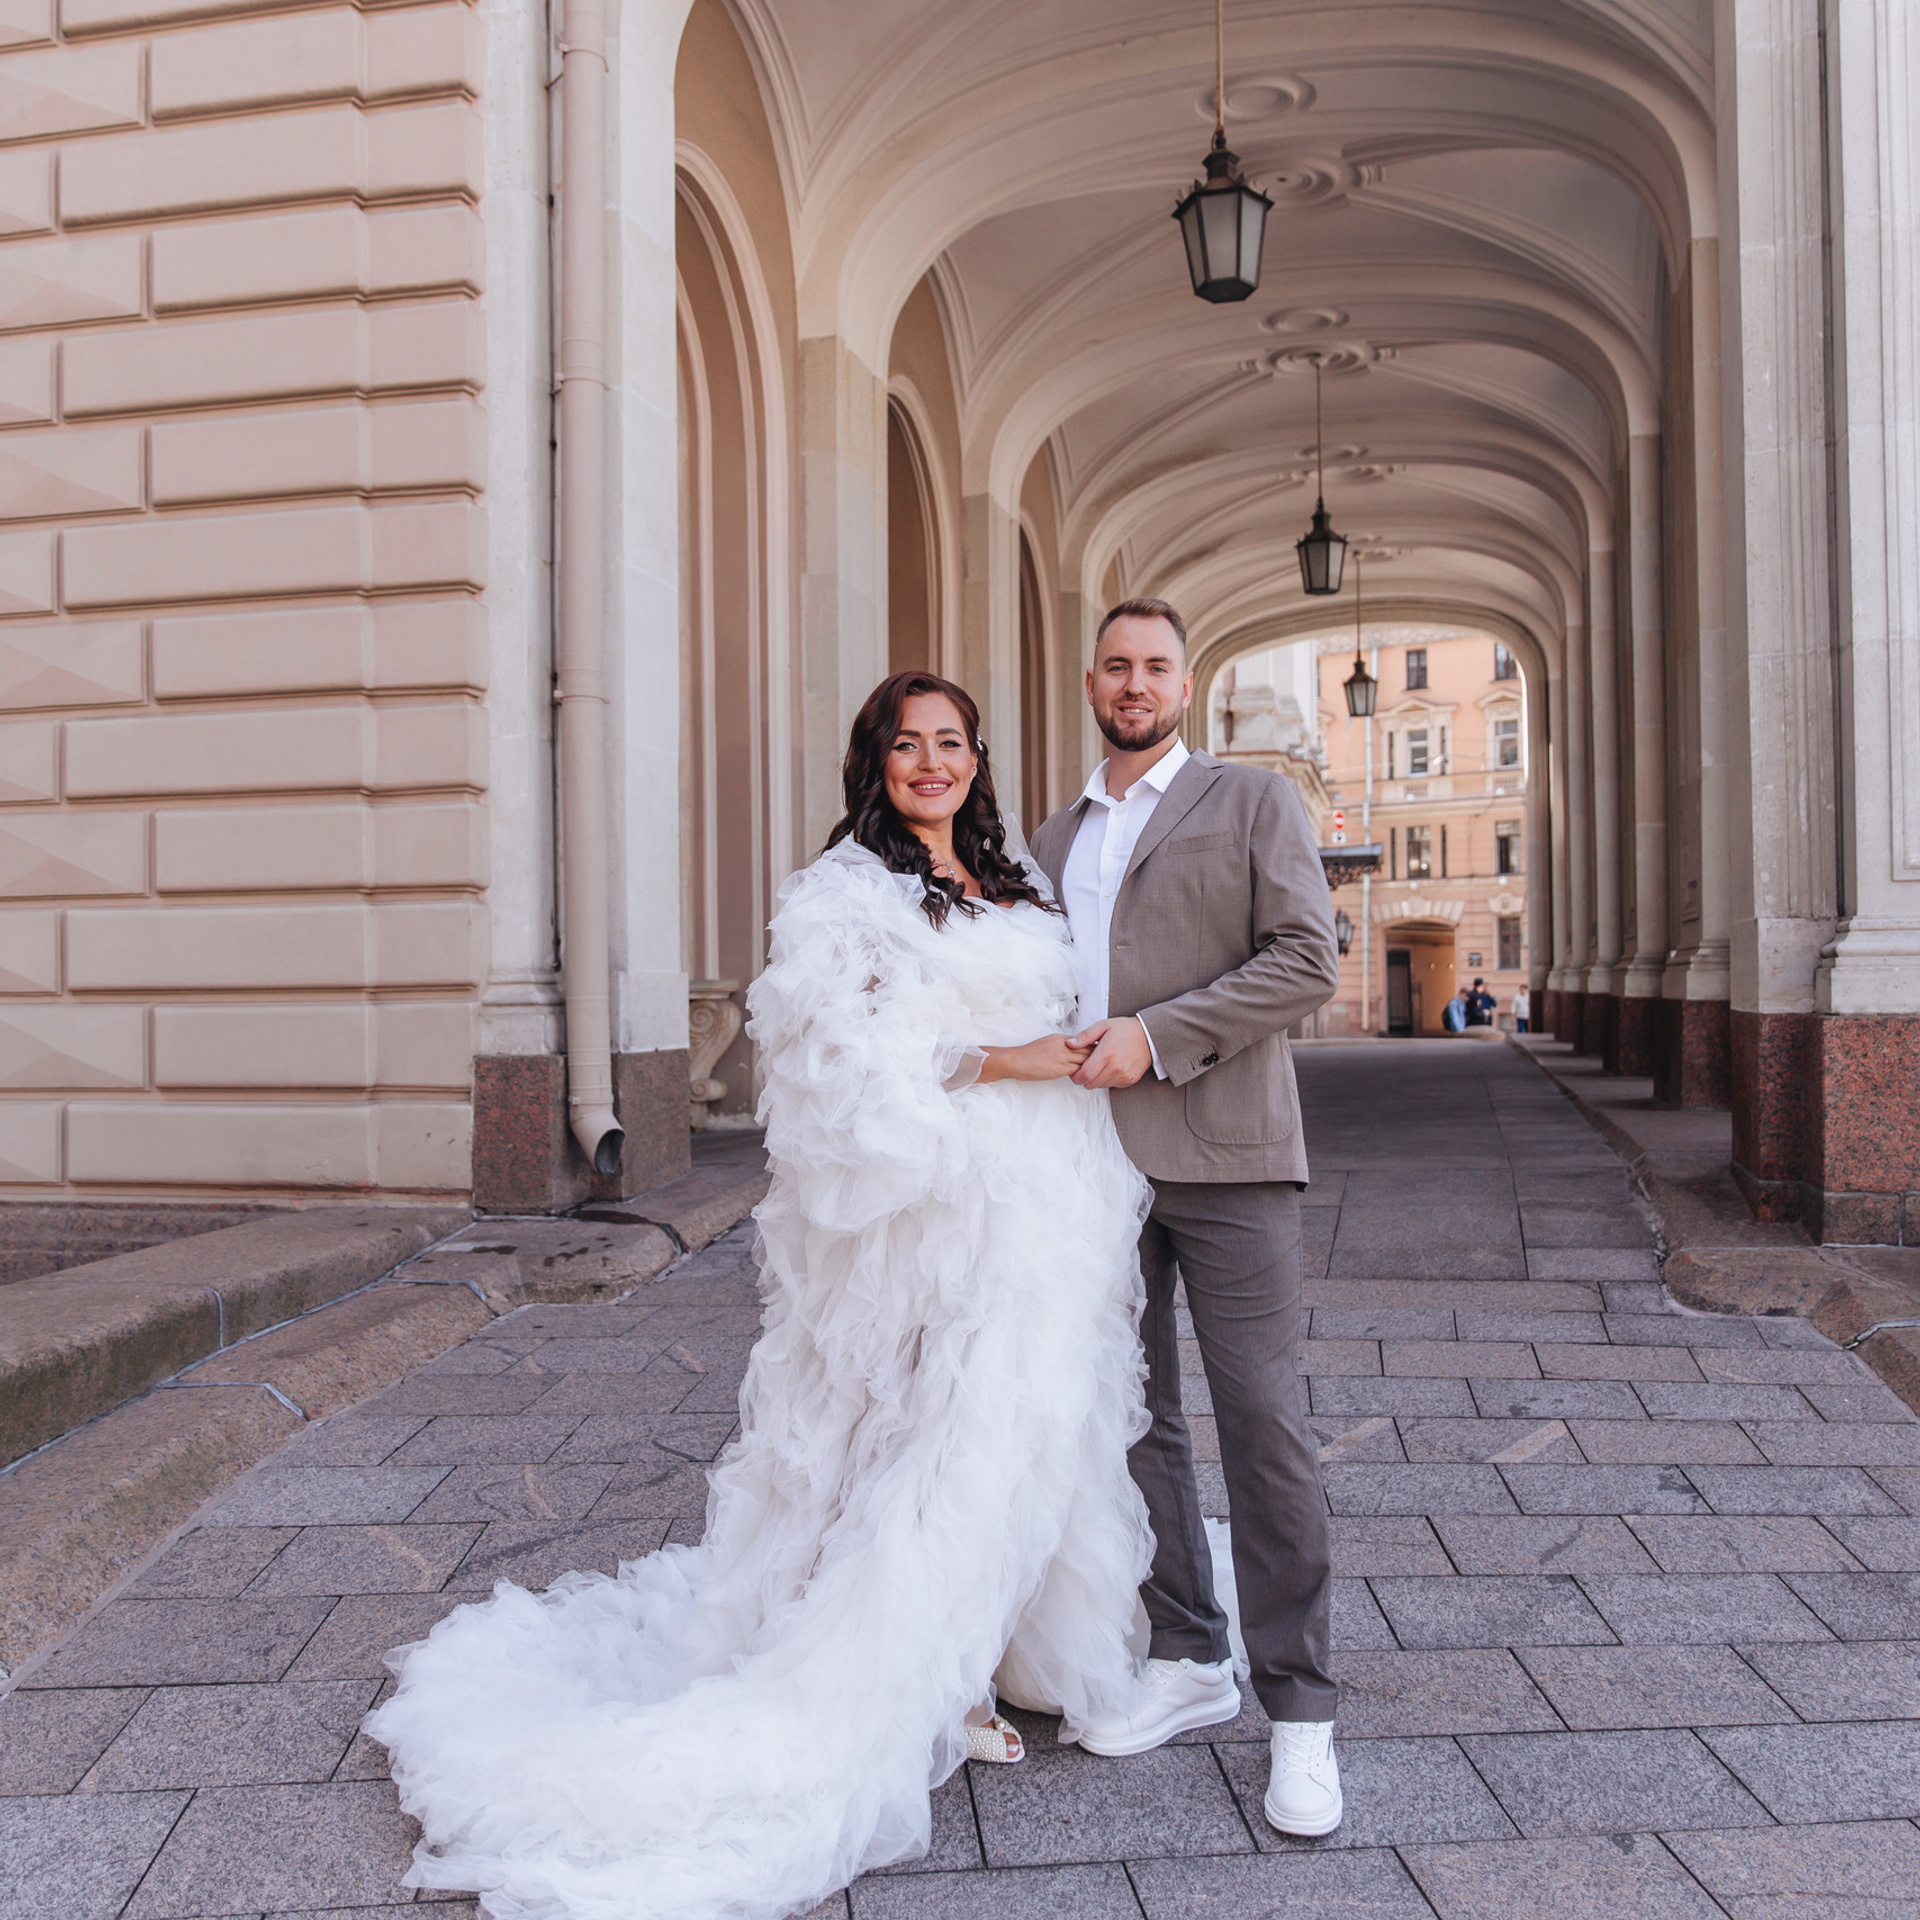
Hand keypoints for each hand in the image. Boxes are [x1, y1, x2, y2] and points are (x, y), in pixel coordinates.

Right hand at [978, 1034, 1094, 1083]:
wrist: (1016, 1060)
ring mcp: (1063, 1056)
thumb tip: (1069, 1052)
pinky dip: (1084, 1074)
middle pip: (1089, 1049)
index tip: (1098, 1054)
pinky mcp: (1061, 1068)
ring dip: (1092, 1066)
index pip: (1084, 1041)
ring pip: (1086, 1060)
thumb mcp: (1046, 1044)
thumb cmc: (1027, 1055)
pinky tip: (1086, 1078)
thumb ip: (1060, 1046)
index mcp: (1060, 1038)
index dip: (1092, 1048)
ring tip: (1097, 1072)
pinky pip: (1079, 1070)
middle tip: (1104, 1063)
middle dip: (1097, 1056)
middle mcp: (1064, 1045)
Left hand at [1070, 1017, 1153, 1089]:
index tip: (1076, 1071)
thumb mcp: (1103, 1026)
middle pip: (1090, 1084)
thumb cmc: (1126, 1030)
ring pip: (1100, 1086)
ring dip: (1096, 1078)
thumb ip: (1085, 1036)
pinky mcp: (1129, 1080)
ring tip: (1101, 1064)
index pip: (1085, 1076)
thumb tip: (1069, 1044)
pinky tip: (1111, 1067)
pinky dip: (1108, 1079)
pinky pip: (1112, 1085)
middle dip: (1085, 1077)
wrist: (1149, 1036)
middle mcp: (1116, 1067)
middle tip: (1088, 1066)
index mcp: (1107, 1054)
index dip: (1076, 1076)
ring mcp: (1123, 1075)